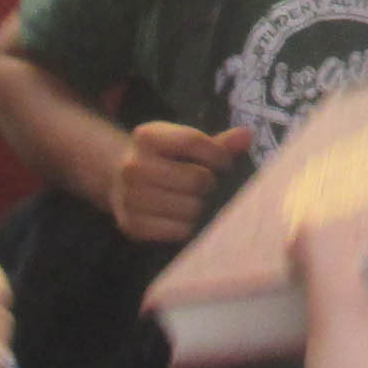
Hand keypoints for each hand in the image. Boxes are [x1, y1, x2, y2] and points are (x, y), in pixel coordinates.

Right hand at [100, 122, 250, 242]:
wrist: (121, 181)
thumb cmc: (165, 160)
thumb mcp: (185, 143)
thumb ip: (218, 142)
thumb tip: (247, 135)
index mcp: (147, 136)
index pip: (193, 141)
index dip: (218, 155)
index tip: (226, 164)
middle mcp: (133, 165)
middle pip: (195, 179)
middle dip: (210, 184)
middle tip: (208, 187)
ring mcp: (129, 197)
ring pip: (190, 209)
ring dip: (201, 207)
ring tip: (196, 201)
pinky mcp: (132, 225)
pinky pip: (178, 231)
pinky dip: (188, 227)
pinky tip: (184, 218)